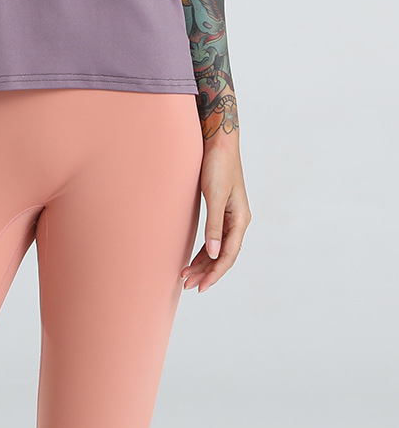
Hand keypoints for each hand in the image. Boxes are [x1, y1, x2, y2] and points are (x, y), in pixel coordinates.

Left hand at [181, 136, 250, 292]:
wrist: (219, 142)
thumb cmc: (218, 165)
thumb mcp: (215, 196)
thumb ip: (215, 226)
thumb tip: (213, 253)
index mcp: (241, 219)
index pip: (229, 255)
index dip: (215, 272)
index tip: (201, 286)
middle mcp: (238, 221)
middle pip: (224, 254)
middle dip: (206, 271)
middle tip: (187, 284)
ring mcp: (230, 216)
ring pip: (218, 248)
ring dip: (204, 263)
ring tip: (186, 276)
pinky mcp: (221, 210)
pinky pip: (214, 238)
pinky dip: (204, 250)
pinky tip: (194, 258)